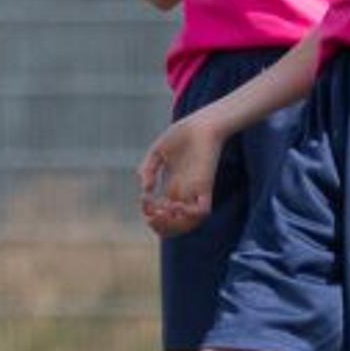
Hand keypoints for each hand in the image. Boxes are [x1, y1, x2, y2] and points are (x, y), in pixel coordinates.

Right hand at [138, 115, 224, 236]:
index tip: (143, 200)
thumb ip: (147, 169)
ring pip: (188, 224)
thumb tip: (145, 188)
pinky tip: (175, 205)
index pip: (162, 212)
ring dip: (172, 225)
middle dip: (159, 226)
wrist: (202, 124)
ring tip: (161, 211)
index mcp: (173, 186)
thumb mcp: (158, 151)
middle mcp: (184, 193)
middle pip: (174, 224)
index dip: (150, 213)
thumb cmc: (182, 133)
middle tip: (151, 214)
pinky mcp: (206, 186)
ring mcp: (195, 191)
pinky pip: (202, 212)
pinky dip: (188, 215)